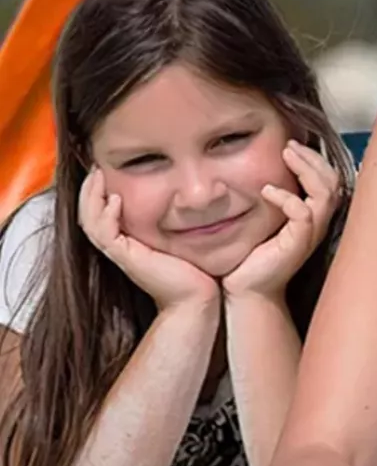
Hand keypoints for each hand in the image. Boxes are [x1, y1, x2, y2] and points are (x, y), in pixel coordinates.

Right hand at [79, 168, 217, 310]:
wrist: (196, 299)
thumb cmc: (196, 270)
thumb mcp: (183, 236)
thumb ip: (178, 218)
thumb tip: (189, 195)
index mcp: (129, 242)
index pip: (103, 212)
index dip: (99, 192)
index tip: (106, 168)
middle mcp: (121, 247)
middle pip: (90, 214)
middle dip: (90, 189)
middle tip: (96, 166)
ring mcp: (122, 254)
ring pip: (91, 222)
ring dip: (92, 197)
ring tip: (98, 175)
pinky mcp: (127, 259)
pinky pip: (106, 234)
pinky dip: (107, 215)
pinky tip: (115, 200)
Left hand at [222, 141, 341, 298]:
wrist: (247, 288)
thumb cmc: (252, 254)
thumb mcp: (265, 219)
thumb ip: (273, 197)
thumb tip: (263, 169)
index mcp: (314, 216)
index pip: (330, 180)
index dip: (316, 160)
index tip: (292, 145)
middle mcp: (318, 224)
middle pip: (333, 182)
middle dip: (313, 159)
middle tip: (289, 145)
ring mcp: (311, 234)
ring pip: (325, 194)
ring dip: (306, 170)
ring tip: (286, 155)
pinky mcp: (298, 244)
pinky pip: (303, 213)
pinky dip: (286, 197)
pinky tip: (267, 190)